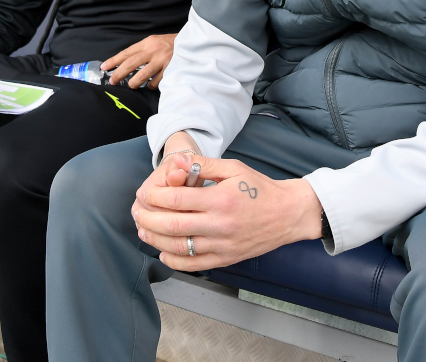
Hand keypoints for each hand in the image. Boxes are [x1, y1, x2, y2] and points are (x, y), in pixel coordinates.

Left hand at [102, 33, 175, 88]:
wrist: (190, 43)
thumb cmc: (169, 44)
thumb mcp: (154, 42)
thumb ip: (141, 50)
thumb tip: (124, 62)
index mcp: (147, 43)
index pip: (127, 52)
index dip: (114, 61)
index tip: (104, 67)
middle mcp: (153, 51)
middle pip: (131, 63)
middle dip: (119, 73)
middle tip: (112, 81)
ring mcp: (162, 60)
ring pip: (143, 75)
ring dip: (134, 82)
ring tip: (131, 85)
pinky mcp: (170, 69)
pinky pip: (157, 81)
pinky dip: (151, 85)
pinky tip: (150, 85)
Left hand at [131, 152, 323, 270]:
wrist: (288, 214)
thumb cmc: (260, 189)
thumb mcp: (234, 168)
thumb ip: (203, 164)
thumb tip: (176, 161)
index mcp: (220, 199)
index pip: (177, 199)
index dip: (155, 197)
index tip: (145, 194)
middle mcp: (220, 224)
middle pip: (172, 225)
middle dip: (148, 219)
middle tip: (137, 213)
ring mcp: (222, 245)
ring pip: (179, 247)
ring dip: (155, 239)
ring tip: (144, 230)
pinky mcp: (225, 259)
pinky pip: (193, 264)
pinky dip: (173, 260)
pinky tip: (163, 249)